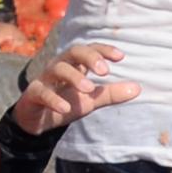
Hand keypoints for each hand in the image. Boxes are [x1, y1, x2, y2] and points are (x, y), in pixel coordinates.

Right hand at [9, 41, 142, 134]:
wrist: (37, 122)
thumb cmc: (65, 103)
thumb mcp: (90, 100)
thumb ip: (111, 94)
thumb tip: (138, 88)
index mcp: (74, 65)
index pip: (89, 49)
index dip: (103, 50)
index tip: (121, 57)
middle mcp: (59, 66)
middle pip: (73, 51)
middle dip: (89, 57)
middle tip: (105, 71)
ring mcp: (45, 79)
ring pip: (58, 68)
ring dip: (74, 77)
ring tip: (89, 89)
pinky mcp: (33, 94)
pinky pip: (43, 92)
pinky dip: (54, 99)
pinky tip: (66, 108)